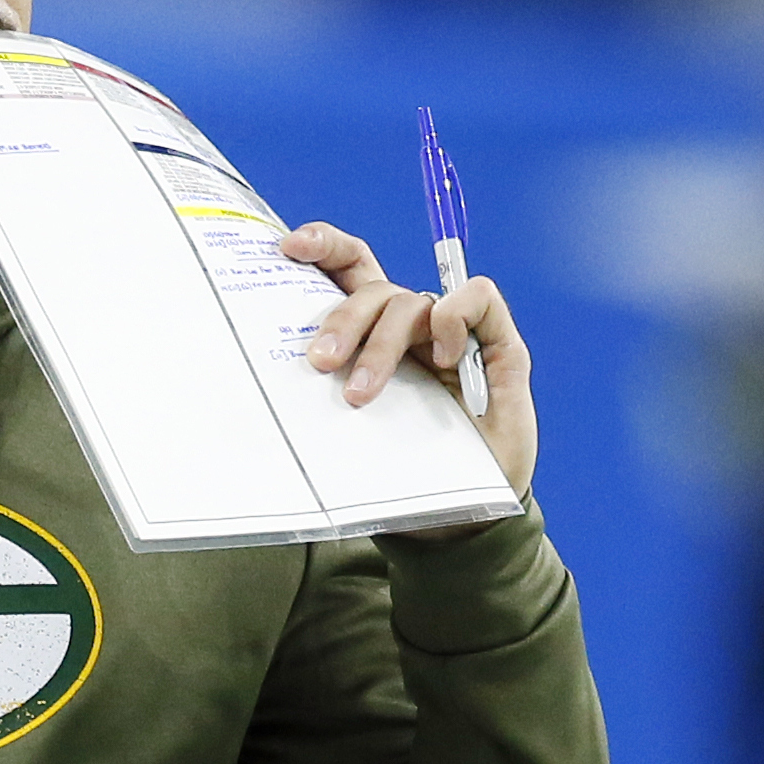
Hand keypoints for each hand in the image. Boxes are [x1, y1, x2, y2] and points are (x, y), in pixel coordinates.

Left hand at [284, 221, 538, 511]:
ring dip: (382, 344)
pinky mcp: (498, 345)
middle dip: (341, 320)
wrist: (459, 517)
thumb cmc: (402, 472)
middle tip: (319, 363)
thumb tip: (265, 389)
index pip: (350, 268)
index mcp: (374, 335)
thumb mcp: (350, 430)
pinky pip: (477, 298)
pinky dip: (454, 319)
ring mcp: (456, 333)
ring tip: (362, 395)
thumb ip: (321, 398)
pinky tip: (444, 360)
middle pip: (372, 288)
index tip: (289, 248)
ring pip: (410, 302)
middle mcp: (413, 327)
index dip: (323, 247)